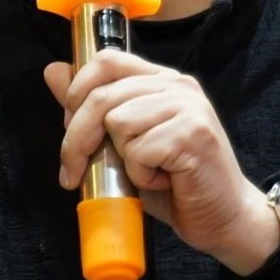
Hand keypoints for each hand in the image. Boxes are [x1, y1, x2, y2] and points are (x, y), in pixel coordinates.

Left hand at [44, 49, 279, 275]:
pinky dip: (141, 176)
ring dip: (122, 160)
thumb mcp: (125, 144)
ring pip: (118, 122)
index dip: (77, 90)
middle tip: (73, 172)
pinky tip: (164, 180)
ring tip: (148, 172)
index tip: (69, 126)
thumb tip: (53, 71)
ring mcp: (187, 107)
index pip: (107, 60)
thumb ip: (92, 108)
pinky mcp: (192, 134)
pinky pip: (138, 150)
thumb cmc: (175, 183)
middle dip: (77, 140)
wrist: (226, 219)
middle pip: (101, 96)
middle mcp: (177, 86)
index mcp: (161, 80)